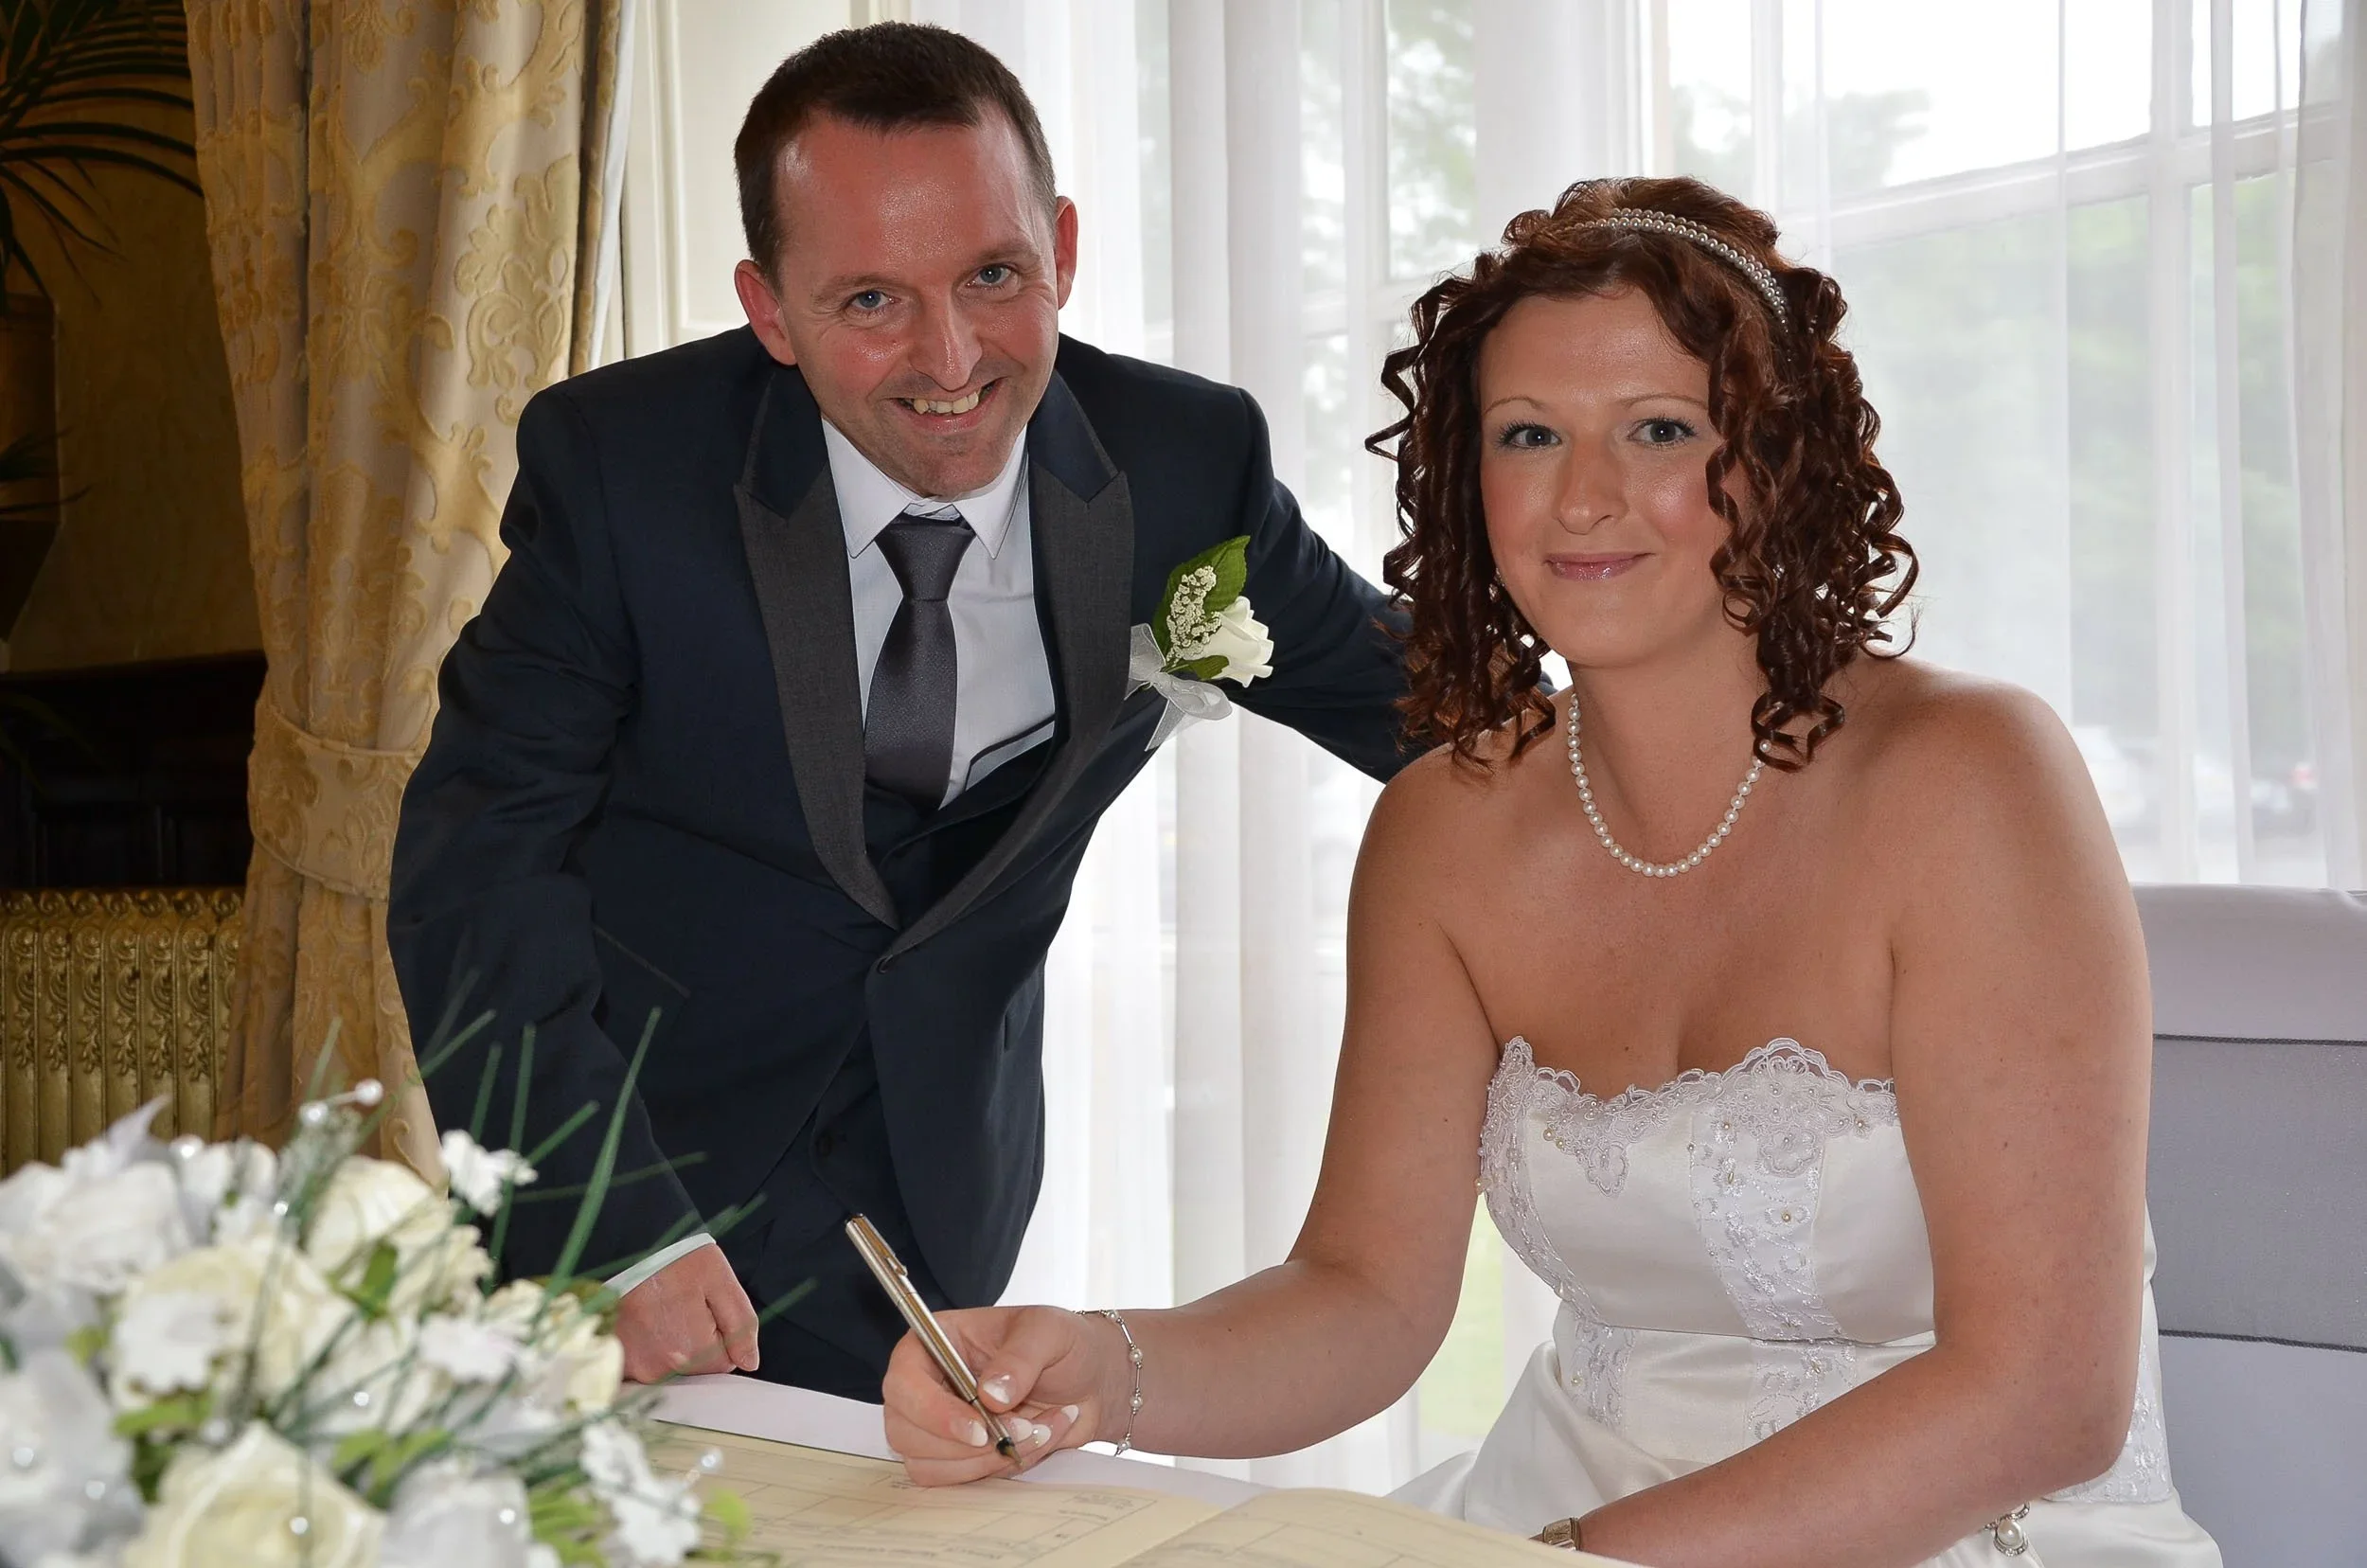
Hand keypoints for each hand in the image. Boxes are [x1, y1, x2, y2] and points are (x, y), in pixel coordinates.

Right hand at [614, 1244, 760, 1382]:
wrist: (621, 1246)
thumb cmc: (671, 1257)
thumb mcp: (719, 1278)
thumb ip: (741, 1323)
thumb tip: (749, 1362)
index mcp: (692, 1350)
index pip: (723, 1361)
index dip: (717, 1332)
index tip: (700, 1306)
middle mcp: (659, 1368)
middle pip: (693, 1367)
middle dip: (692, 1339)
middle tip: (676, 1304)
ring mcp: (633, 1368)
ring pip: (667, 1367)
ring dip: (665, 1343)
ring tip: (655, 1309)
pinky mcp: (615, 1362)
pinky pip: (640, 1365)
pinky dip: (642, 1347)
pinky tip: (638, 1321)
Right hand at [882, 1305, 1118, 1485]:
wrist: (1090, 1382)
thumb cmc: (1063, 1345)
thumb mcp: (1048, 1332)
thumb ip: (1020, 1358)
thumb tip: (989, 1396)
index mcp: (935, 1341)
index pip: (904, 1381)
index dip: (932, 1411)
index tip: (978, 1430)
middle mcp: (926, 1384)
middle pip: (905, 1431)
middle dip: (966, 1445)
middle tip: (1023, 1429)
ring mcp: (935, 1424)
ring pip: (929, 1464)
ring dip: (987, 1460)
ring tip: (1038, 1430)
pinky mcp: (955, 1455)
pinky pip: (956, 1480)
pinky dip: (998, 1469)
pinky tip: (1034, 1442)